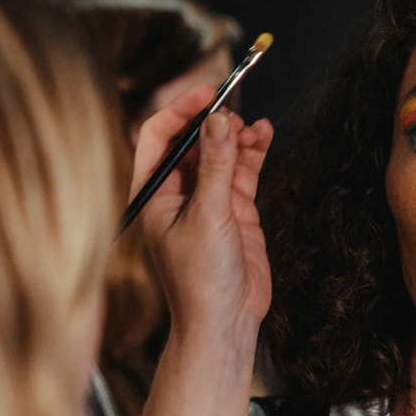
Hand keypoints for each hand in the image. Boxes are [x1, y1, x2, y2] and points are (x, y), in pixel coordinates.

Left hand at [131, 85, 273, 337]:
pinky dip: (253, 152)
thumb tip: (218, 121)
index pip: (158, 137)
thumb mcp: (208, 216)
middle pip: (193, 141)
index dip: (180, 111)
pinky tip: (263, 135)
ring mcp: (208, 201)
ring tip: (254, 128)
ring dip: (237, 135)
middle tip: (234, 114)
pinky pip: (242, 170)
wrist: (225, 321)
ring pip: (221, 153)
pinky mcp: (235, 210)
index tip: (206, 94)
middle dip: (213, 122)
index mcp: (152, 194)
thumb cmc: (201, 280)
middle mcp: (177, 193)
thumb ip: (216, 166)